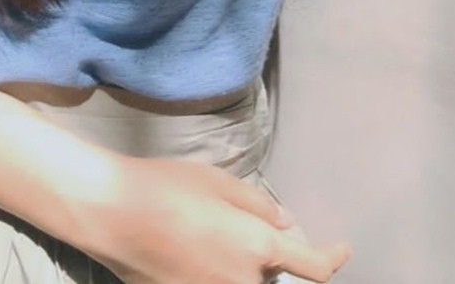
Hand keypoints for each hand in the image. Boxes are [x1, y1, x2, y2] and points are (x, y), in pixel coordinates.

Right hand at [87, 155, 351, 283]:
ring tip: (211, 236)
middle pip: (275, 281)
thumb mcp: (217, 181)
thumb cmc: (164, 188)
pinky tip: (193, 248)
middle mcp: (242, 282)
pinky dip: (215, 270)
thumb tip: (282, 224)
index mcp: (256, 246)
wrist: (112, 213)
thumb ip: (257, 204)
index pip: (313, 267)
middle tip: (246, 230)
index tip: (342, 251)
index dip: (333, 259)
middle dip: (272, 261)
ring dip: (242, 267)